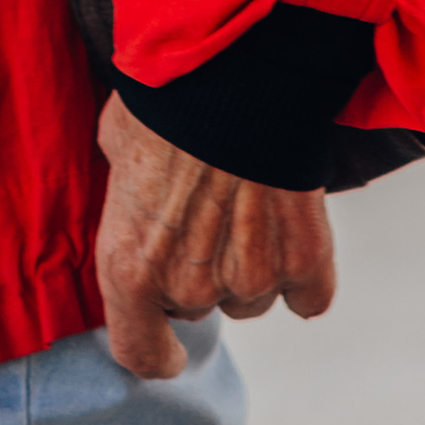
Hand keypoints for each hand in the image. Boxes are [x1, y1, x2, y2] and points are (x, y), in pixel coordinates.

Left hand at [94, 95, 338, 379]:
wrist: (236, 72)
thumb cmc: (165, 99)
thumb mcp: (116, 146)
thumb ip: (128, 197)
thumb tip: (138, 198)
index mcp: (130, 264)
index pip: (139, 351)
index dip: (155, 352)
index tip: (167, 350)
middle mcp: (189, 284)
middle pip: (197, 304)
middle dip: (199, 268)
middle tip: (204, 211)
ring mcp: (250, 278)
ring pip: (250, 297)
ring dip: (249, 265)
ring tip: (247, 203)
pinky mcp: (304, 262)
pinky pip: (308, 295)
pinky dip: (303, 272)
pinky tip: (292, 229)